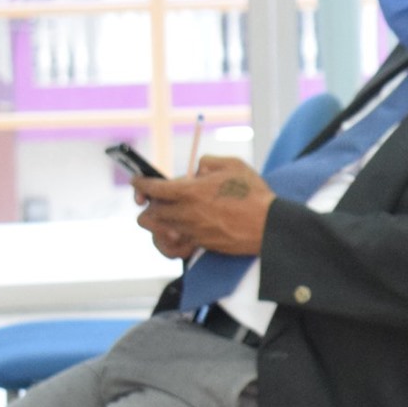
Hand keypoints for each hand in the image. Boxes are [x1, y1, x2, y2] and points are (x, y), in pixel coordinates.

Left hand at [133, 157, 274, 255]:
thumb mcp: (233, 165)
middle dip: (151, 202)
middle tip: (160, 197)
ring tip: (171, 212)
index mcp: (190, 191)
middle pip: (151, 211)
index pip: (152, 188)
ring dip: (162, 219)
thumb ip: (208, 162)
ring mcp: (192, 231)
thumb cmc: (254, 195)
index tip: (137, 181)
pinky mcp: (200, 244)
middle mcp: (185, 213)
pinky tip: (182, 229)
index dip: (140, 183)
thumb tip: (196, 170)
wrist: (270, 226)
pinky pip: (175, 242)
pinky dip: (174, 235)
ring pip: (161, 228)